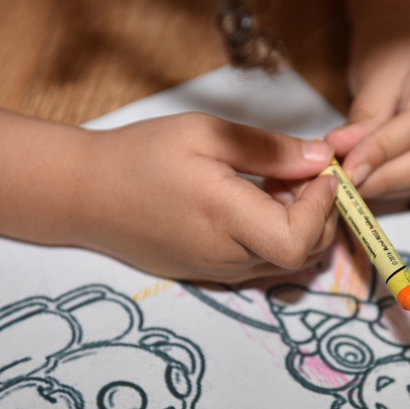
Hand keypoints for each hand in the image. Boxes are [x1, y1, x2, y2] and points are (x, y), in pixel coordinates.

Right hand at [72, 113, 338, 281]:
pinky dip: (276, 237)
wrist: (86, 195)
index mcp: (226, 219)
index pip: (299, 240)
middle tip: (307, 173)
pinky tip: (258, 203)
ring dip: (300, 226)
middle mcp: (227, 257)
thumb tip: (321, 159)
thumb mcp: (206, 133)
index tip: (322, 173)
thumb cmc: (141, 156)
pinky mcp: (210, 274)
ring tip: (279, 184)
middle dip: (321, 215)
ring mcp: (219, 272)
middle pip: (303, 254)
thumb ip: (269, 150)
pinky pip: (262, 264)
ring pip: (286, 262)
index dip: (323, 209)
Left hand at [325, 2, 409, 198]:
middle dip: (390, 178)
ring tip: (357, 187)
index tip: (349, 169)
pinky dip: (401, 188)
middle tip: (352, 186)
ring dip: (393, 187)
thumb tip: (342, 155)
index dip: (383, 151)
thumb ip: (362, 120)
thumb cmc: (394, 56)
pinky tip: (375, 185)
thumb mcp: (374, 78)